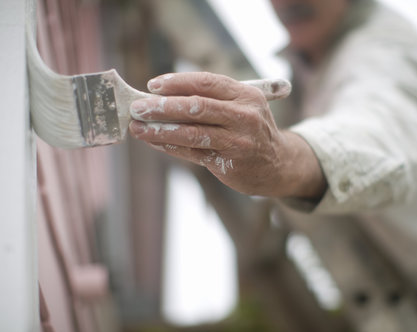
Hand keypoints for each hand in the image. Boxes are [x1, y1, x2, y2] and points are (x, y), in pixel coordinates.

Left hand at [128, 72, 325, 198]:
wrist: (279, 165)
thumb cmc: (253, 130)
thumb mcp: (244, 106)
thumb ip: (213, 99)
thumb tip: (164, 95)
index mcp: (247, 95)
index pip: (207, 82)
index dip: (177, 82)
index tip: (153, 86)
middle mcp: (244, 116)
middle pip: (197, 106)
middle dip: (162, 106)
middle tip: (138, 107)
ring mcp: (237, 141)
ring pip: (191, 133)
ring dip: (159, 129)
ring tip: (137, 127)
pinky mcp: (229, 163)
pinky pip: (192, 153)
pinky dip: (169, 146)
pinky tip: (153, 141)